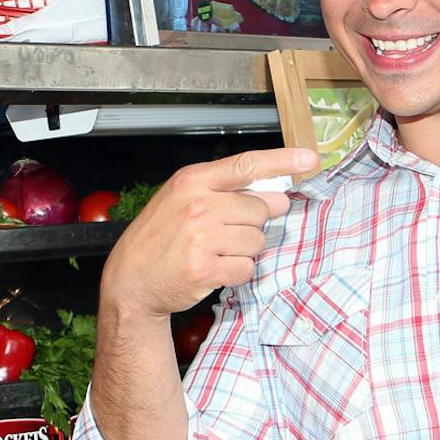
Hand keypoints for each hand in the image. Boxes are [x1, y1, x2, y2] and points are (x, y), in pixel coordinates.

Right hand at [101, 146, 317, 318]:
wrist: (130, 281)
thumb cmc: (160, 239)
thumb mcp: (184, 201)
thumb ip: (229, 194)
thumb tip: (280, 198)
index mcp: (193, 181)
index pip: (247, 165)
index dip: (282, 160)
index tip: (309, 159)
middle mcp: (198, 205)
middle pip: (260, 210)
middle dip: (251, 225)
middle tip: (224, 234)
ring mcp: (201, 237)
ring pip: (257, 241)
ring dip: (244, 251)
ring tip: (215, 252)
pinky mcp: (205, 268)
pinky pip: (246, 268)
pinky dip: (236, 272)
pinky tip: (214, 269)